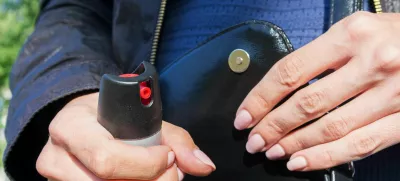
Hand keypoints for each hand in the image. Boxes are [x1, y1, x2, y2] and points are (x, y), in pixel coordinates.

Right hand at [36, 93, 215, 180]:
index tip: (167, 156)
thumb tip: (204, 165)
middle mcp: (56, 156)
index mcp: (71, 126)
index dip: (144, 164)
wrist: (79, 122)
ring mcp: (55, 179)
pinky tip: (140, 180)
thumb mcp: (141, 116)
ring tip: (155, 175)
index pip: (107, 157)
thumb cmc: (112, 116)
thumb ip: (176, 139)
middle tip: (169, 172)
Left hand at [234, 12, 399, 171]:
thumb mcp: (356, 31)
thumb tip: (281, 89)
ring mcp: (391, 94)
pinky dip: (325, 157)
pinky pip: (359, 145)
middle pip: (307, 103)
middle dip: (273, 126)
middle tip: (254, 140)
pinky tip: (302, 161)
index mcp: (352, 35)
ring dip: (295, 144)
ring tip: (273, 152)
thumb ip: (321, 55)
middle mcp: (372, 63)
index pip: (291, 71)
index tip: (245, 115)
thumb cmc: (395, 36)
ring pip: (330, 128)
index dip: (261, 98)